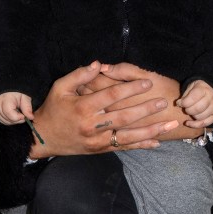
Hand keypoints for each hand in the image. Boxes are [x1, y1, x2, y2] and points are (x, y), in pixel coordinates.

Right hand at [0, 92, 32, 125]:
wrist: (9, 91)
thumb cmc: (17, 93)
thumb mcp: (25, 97)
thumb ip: (27, 107)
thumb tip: (30, 117)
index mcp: (5, 99)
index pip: (9, 113)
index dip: (18, 117)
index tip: (24, 115)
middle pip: (8, 119)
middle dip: (18, 119)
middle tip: (23, 114)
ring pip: (5, 122)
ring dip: (14, 121)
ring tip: (18, 113)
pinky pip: (2, 121)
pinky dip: (9, 121)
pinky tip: (13, 115)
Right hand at [30, 61, 178, 157]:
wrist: (44, 138)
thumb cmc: (53, 109)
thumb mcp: (60, 88)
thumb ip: (79, 76)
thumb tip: (98, 64)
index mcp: (83, 107)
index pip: (111, 96)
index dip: (130, 88)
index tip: (147, 83)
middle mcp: (92, 125)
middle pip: (124, 117)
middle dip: (146, 110)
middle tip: (163, 102)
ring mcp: (97, 140)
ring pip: (127, 136)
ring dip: (150, 131)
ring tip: (168, 125)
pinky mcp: (100, 149)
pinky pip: (123, 147)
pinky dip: (140, 145)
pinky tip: (156, 142)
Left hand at [177, 79, 212, 127]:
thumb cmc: (199, 89)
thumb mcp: (191, 86)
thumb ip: (185, 95)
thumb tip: (178, 104)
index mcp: (204, 90)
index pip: (193, 98)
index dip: (183, 103)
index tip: (179, 103)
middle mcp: (211, 99)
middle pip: (197, 109)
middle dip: (187, 110)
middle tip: (186, 107)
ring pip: (200, 117)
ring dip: (192, 116)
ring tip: (191, 111)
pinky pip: (204, 124)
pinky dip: (195, 125)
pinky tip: (188, 123)